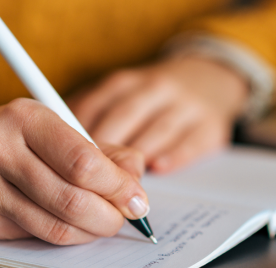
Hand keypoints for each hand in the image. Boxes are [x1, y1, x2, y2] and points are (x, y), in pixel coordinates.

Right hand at [0, 98, 148, 244]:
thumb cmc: (39, 138)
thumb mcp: (73, 131)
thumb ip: (113, 156)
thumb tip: (135, 193)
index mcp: (29, 120)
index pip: (84, 164)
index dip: (118, 188)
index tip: (137, 200)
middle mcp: (2, 151)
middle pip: (73, 201)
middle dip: (110, 216)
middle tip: (124, 215)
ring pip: (57, 227)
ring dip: (92, 230)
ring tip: (104, 219)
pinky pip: (40, 236)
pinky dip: (69, 234)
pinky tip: (75, 220)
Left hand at [67, 56, 247, 172]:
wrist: (211, 80)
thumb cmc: (158, 96)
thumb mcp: (129, 91)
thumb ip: (99, 111)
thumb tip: (64, 140)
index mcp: (131, 81)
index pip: (98, 103)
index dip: (80, 131)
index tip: (67, 157)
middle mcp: (158, 88)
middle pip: (126, 116)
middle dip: (106, 147)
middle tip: (90, 176)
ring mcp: (187, 106)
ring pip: (158, 130)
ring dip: (137, 155)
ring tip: (121, 180)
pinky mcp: (210, 125)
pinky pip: (191, 142)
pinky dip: (174, 155)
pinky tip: (159, 167)